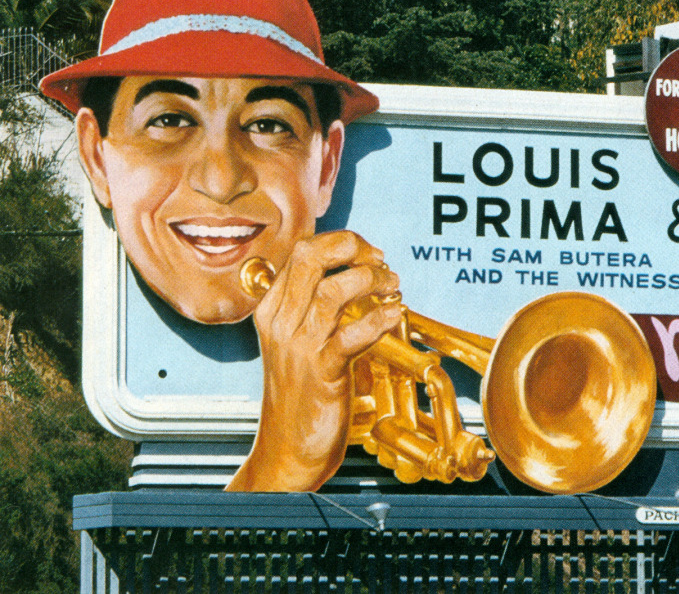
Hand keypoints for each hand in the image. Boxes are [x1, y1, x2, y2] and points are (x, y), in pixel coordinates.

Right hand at [226, 231, 400, 491]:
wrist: (288, 449)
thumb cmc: (302, 393)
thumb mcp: (300, 341)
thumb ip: (317, 306)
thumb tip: (357, 272)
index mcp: (273, 309)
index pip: (303, 251)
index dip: (343, 242)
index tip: (371, 253)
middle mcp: (281, 322)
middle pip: (310, 257)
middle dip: (353, 247)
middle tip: (382, 262)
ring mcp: (299, 347)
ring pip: (332, 291)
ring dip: (372, 281)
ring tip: (393, 288)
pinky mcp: (321, 374)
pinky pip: (350, 335)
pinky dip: (378, 320)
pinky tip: (394, 316)